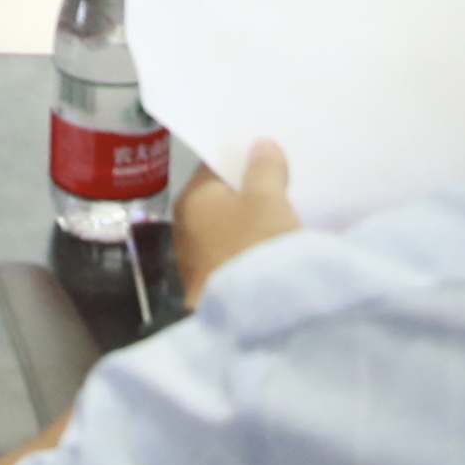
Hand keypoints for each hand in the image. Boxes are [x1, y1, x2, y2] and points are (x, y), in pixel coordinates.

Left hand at [172, 140, 298, 302]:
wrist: (250, 318)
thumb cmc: (255, 245)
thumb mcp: (268, 199)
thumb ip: (264, 168)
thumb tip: (259, 145)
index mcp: (191, 199)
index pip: (212, 166)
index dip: (240, 158)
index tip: (266, 155)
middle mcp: (184, 228)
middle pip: (219, 200)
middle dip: (245, 193)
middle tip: (279, 185)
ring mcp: (194, 262)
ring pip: (225, 230)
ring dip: (247, 224)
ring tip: (280, 218)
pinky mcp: (209, 289)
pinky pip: (232, 258)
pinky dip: (249, 251)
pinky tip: (271, 251)